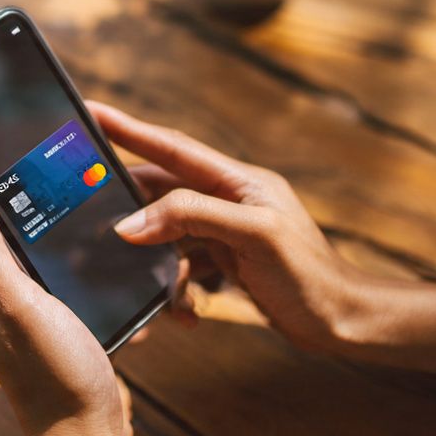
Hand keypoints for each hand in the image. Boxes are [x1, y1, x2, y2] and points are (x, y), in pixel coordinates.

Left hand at [0, 189, 127, 435]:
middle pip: (19, 229)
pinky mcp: (64, 320)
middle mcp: (0, 294)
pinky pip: (81, 278)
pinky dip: (99, 270)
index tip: (11, 141)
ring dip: (79, 240)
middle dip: (48, 207)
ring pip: (55, 251)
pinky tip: (120, 261)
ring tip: (106, 218)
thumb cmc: (51, 376)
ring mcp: (33, 307)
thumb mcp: (18, 306)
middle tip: (79, 177)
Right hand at [90, 101, 371, 354]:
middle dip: (130, 213)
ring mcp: (225, 233)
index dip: (129, 130)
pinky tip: (185, 311)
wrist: (343, 323)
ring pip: (167, 237)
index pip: (173, 147)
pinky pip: (182, 268)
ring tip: (160, 292)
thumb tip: (132, 224)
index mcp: (239, 181)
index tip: (92, 112)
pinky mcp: (225, 264)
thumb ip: (192, 217)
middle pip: (161, 194)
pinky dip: (175, 290)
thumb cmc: (310, 276)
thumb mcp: (253, 236)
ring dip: (157, 266)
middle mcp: (229, 201)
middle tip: (93, 225)